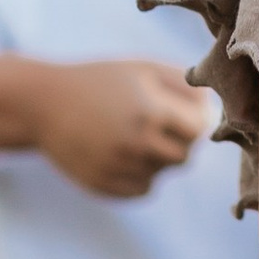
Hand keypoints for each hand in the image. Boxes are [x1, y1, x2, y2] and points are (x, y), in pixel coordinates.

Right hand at [29, 59, 216, 197]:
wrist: (43, 104)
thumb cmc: (101, 80)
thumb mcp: (142, 69)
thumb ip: (184, 85)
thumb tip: (215, 109)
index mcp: (150, 112)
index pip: (198, 131)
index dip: (192, 121)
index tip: (177, 112)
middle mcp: (135, 145)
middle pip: (183, 157)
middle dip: (177, 142)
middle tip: (155, 123)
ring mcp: (118, 169)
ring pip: (162, 174)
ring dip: (156, 158)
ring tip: (131, 134)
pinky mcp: (104, 186)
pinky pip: (142, 189)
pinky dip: (139, 175)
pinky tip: (120, 152)